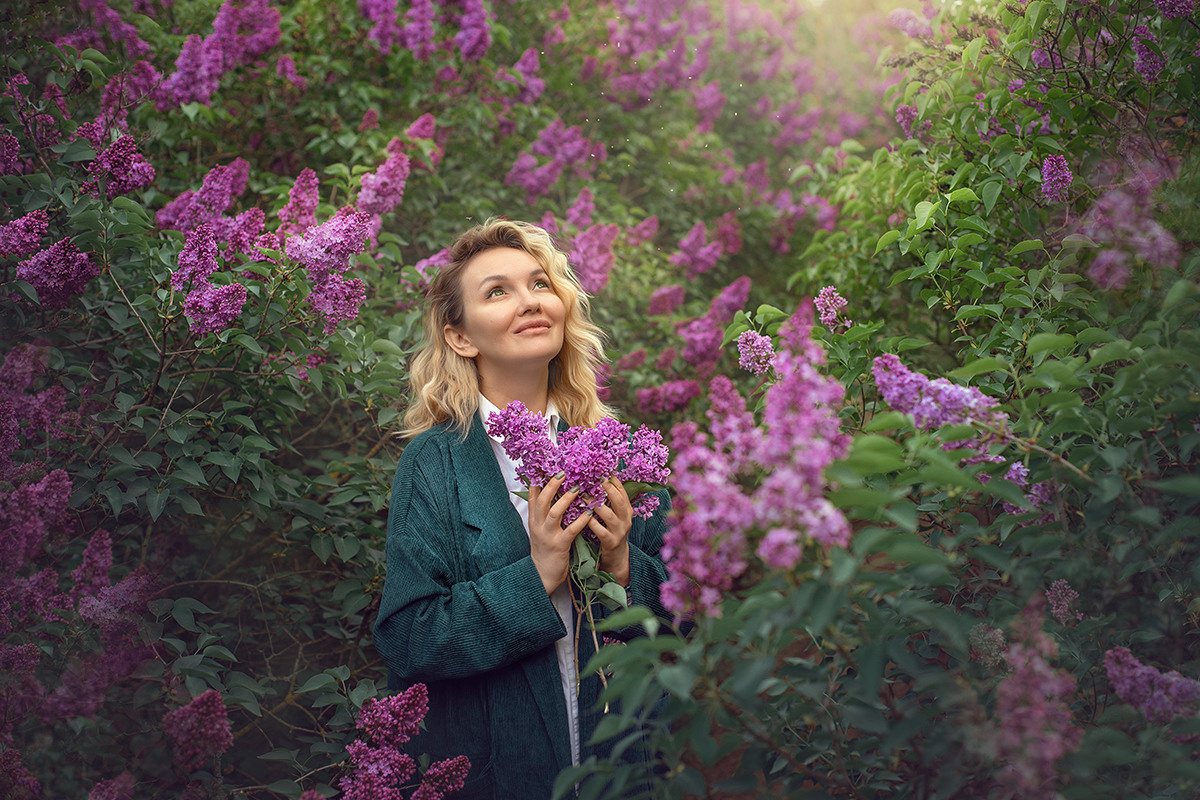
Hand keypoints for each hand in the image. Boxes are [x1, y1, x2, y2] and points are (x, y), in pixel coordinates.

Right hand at [528, 475, 591, 594]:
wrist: (542, 575)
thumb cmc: (544, 550)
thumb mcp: (539, 530)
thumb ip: (544, 514)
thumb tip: (552, 494)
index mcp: (534, 520)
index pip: (533, 496)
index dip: (538, 479)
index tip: (545, 465)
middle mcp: (538, 525)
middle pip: (543, 500)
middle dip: (552, 484)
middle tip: (564, 472)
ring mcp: (548, 535)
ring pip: (555, 512)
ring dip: (567, 498)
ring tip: (578, 488)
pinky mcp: (559, 545)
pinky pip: (571, 530)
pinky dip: (580, 520)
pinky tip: (589, 512)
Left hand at [590, 477, 632, 585]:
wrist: (616, 558)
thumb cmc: (610, 531)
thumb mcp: (614, 515)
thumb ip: (608, 500)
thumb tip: (598, 479)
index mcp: (627, 510)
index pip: (622, 491)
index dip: (613, 480)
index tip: (602, 470)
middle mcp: (626, 519)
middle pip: (619, 500)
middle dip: (607, 488)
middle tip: (594, 478)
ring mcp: (619, 531)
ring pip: (608, 515)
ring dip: (595, 504)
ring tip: (583, 496)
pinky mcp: (610, 542)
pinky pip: (600, 530)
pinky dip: (590, 522)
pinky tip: (581, 516)